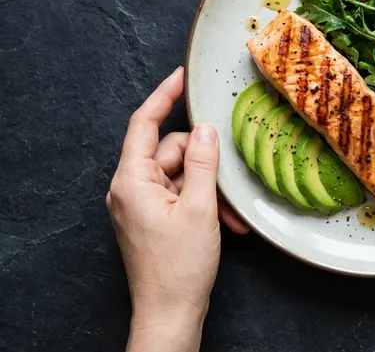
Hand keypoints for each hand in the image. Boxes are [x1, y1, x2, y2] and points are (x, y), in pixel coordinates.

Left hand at [106, 67, 247, 351]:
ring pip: (182, 174)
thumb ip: (203, 162)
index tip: (182, 76)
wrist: (170, 313)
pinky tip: (226, 224)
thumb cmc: (179, 268)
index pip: (144, 123)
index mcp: (131, 180)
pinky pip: (181, 195)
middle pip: (171, 151)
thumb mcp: (200, 208)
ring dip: (210, 190)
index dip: (163, 95)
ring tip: (230, 216)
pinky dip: (204, 204)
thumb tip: (207, 128)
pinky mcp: (153, 218)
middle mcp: (130, 188)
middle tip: (228, 183)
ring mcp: (141, 204)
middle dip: (204, 163)